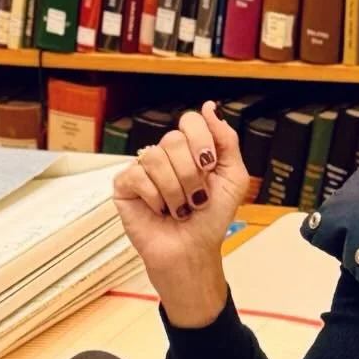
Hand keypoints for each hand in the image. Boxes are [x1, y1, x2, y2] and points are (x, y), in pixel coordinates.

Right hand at [111, 102, 251, 325]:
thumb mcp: (233, 177)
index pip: (190, 121)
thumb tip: (211, 108)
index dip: (202, 142)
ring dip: (175, 191)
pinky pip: (137, 176)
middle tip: (196, 196)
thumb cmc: (211, 218)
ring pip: (155, 158)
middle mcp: (165, 154)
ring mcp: (143, 168)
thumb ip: (227, 141)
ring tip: (180, 208)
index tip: (210, 166)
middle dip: (191, 175)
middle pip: (173, 140)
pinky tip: (160, 210)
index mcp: (190, 148)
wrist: (193, 251)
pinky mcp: (124, 185)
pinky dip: (155, 198)